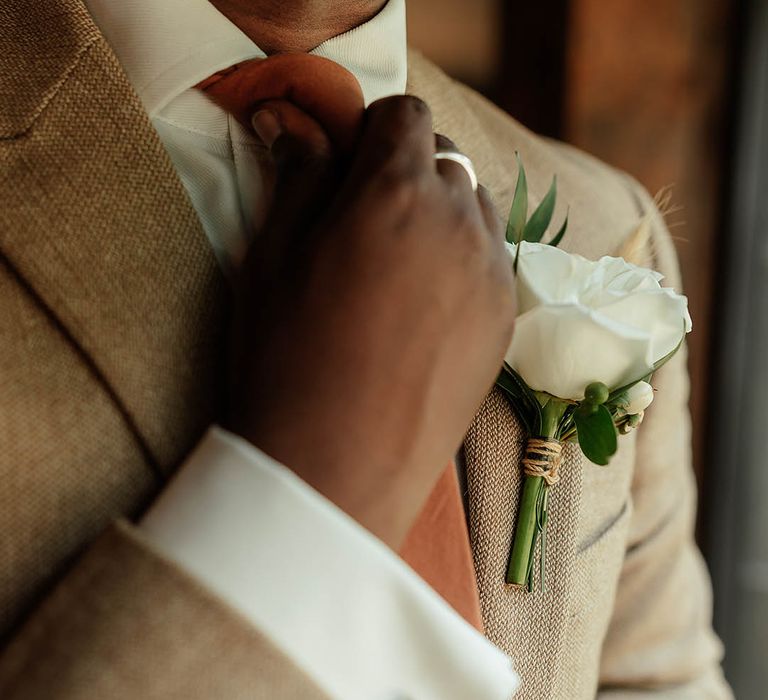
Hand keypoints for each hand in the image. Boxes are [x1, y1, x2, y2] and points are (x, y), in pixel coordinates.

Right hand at [226, 96, 515, 547]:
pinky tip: (423, 306)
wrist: (339, 465)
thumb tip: (298, 124)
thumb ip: (297, 178)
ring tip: (396, 264)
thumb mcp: (270, 258)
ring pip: (475, 207)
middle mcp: (460, 220)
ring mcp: (492, 274)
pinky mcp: (505, 321)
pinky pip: (492, 260)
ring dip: (440, 212)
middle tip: (363, 220)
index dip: (370, 130)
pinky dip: (462, 259)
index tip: (345, 166)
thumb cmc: (287, 357)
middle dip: (406, 170)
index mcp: (396, 191)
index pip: (404, 115)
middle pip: (445, 159)